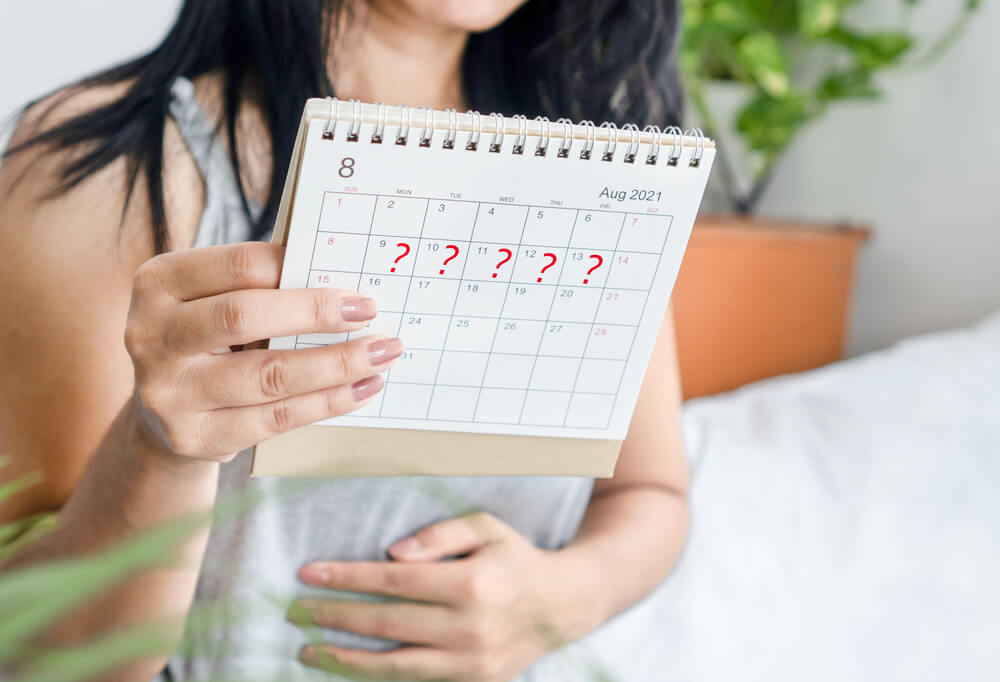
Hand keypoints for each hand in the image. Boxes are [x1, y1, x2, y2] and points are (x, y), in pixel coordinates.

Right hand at [124, 242, 402, 461]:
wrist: (163, 414)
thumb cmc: (209, 339)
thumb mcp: (214, 299)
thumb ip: (262, 285)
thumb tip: (344, 280)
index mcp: (159, 283)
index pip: (235, 266)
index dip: (294, 267)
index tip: (345, 276)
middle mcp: (151, 335)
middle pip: (244, 316)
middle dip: (316, 313)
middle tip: (370, 312)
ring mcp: (169, 392)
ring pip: (268, 376)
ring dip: (336, 364)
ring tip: (382, 353)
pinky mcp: (195, 437)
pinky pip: (276, 418)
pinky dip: (327, 402)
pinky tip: (362, 388)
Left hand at [290, 512, 601, 681]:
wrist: (562, 605)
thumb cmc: (515, 558)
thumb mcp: (485, 528)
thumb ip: (439, 535)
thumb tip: (391, 554)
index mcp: (471, 583)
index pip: (393, 580)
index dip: (347, 577)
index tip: (309, 572)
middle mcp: (469, 627)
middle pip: (386, 623)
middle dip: (334, 616)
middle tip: (296, 610)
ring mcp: (471, 662)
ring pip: (394, 664)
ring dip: (345, 657)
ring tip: (308, 648)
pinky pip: (414, 681)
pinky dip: (377, 676)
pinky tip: (349, 665)